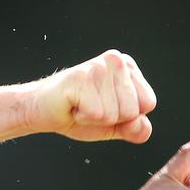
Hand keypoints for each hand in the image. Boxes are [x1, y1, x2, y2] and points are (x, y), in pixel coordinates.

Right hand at [30, 49, 156, 142]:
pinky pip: (98, 115)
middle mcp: (116, 60)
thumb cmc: (78, 115)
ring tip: (79, 106)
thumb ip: (135, 128)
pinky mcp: (80, 78)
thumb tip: (141, 127)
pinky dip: (83, 118)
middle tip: (89, 107)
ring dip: (94, 119)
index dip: (125, 117)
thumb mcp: (114, 125)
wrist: (40, 111)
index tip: (103, 107)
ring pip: (115, 114)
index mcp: (128, 67)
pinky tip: (71, 106)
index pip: (148, 104)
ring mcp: (97, 67)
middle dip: (110, 119)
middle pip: (133, 111)